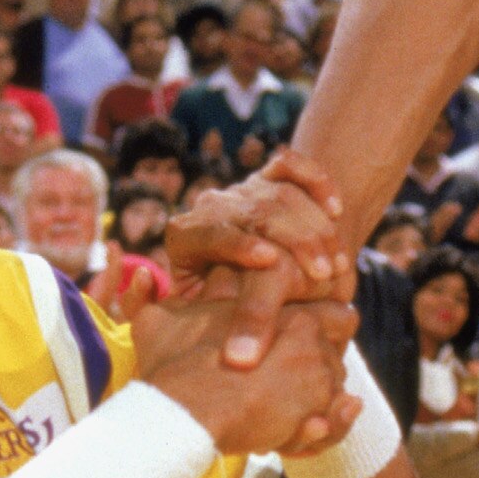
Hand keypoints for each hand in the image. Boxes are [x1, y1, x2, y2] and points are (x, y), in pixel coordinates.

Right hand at [132, 281, 358, 459]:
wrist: (181, 414)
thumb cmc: (170, 367)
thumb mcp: (156, 322)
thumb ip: (150, 297)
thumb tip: (141, 276)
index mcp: (285, 310)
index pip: (339, 314)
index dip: (327, 331)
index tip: (304, 347)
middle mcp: (311, 338)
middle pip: (339, 354)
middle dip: (321, 371)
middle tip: (292, 386)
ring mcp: (317, 376)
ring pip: (335, 392)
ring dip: (316, 404)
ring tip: (284, 417)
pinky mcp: (315, 413)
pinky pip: (332, 425)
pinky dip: (318, 432)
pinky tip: (294, 432)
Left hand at [164, 148, 350, 371]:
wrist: (249, 278)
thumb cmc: (218, 307)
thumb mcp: (189, 311)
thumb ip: (161, 308)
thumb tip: (141, 280)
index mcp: (184, 236)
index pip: (210, 234)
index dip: (239, 245)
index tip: (270, 261)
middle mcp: (212, 206)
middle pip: (254, 214)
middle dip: (294, 241)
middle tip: (322, 273)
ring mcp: (243, 189)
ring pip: (279, 194)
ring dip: (314, 227)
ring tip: (337, 263)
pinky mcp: (271, 176)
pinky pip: (292, 166)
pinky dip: (315, 180)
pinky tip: (335, 209)